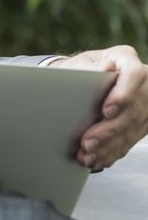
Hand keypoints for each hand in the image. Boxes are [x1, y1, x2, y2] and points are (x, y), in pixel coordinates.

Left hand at [49, 46, 147, 170]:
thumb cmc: (78, 70)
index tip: (106, 111)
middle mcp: (142, 82)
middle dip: (109, 130)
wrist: (80, 81)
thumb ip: (89, 68)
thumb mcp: (79, 64)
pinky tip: (98, 159)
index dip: (123, 94)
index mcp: (126, 59)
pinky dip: (112, 152)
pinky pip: (130, 140)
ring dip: (109, 146)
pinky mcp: (142, 123)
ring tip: (87, 156)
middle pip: (133, 109)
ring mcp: (145, 103)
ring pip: (132, 129)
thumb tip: (104, 69)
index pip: (134, 75)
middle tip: (87, 143)